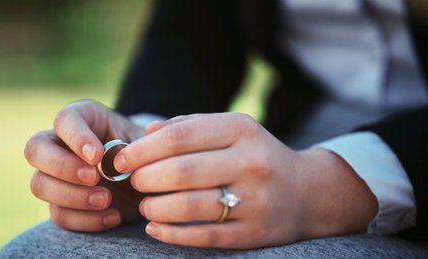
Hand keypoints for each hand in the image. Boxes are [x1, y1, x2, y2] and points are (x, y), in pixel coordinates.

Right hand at [25, 100, 145, 231]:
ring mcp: (57, 175)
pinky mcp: (63, 202)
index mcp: (84, 118)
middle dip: (63, 167)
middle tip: (95, 178)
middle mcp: (62, 143)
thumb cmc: (146, 152)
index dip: (76, 137)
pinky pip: (59, 214)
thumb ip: (137, 145)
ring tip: (107, 199)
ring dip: (72, 196)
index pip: (65, 119)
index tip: (98, 156)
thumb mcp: (148, 144)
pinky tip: (113, 216)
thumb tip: (121, 152)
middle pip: (35, 149)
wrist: (149, 179)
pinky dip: (85, 220)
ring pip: (39, 184)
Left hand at [114, 113, 377, 248]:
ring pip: (189, 206)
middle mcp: (252, 163)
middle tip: (133, 182)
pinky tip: (155, 228)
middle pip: (180, 171)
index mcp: (243, 130)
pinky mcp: (254, 233)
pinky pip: (204, 236)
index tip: (122, 158)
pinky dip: (171, 233)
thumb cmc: (257, 156)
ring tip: (145, 205)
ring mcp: (256, 201)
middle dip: (144, 178)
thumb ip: (191, 125)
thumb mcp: (234, 130)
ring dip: (154, 207)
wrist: (305, 192)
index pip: (179, 136)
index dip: (142, 149)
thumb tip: (146, 133)